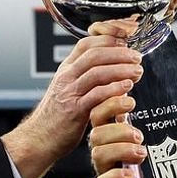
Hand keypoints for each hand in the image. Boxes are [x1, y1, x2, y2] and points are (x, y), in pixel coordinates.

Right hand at [2, 21, 141, 177]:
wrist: (40, 138)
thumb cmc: (57, 116)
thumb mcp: (69, 89)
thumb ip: (86, 76)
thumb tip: (111, 67)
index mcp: (66, 69)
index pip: (86, 44)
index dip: (108, 39)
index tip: (126, 41)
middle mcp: (66, 77)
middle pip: (94, 55)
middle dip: (119, 53)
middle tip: (136, 57)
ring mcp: (69, 93)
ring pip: (96, 72)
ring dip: (120, 69)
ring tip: (137, 71)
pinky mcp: (75, 110)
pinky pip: (96, 95)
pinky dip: (113, 89)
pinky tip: (126, 88)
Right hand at [87, 94, 146, 177]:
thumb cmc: (145, 164)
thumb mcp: (147, 140)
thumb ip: (149, 122)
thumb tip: (171, 97)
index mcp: (110, 133)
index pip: (99, 112)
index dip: (111, 104)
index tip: (132, 101)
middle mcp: (103, 149)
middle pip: (97, 133)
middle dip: (119, 130)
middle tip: (140, 136)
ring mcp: (103, 169)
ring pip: (98, 154)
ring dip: (121, 150)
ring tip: (142, 153)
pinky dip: (117, 176)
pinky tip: (131, 175)